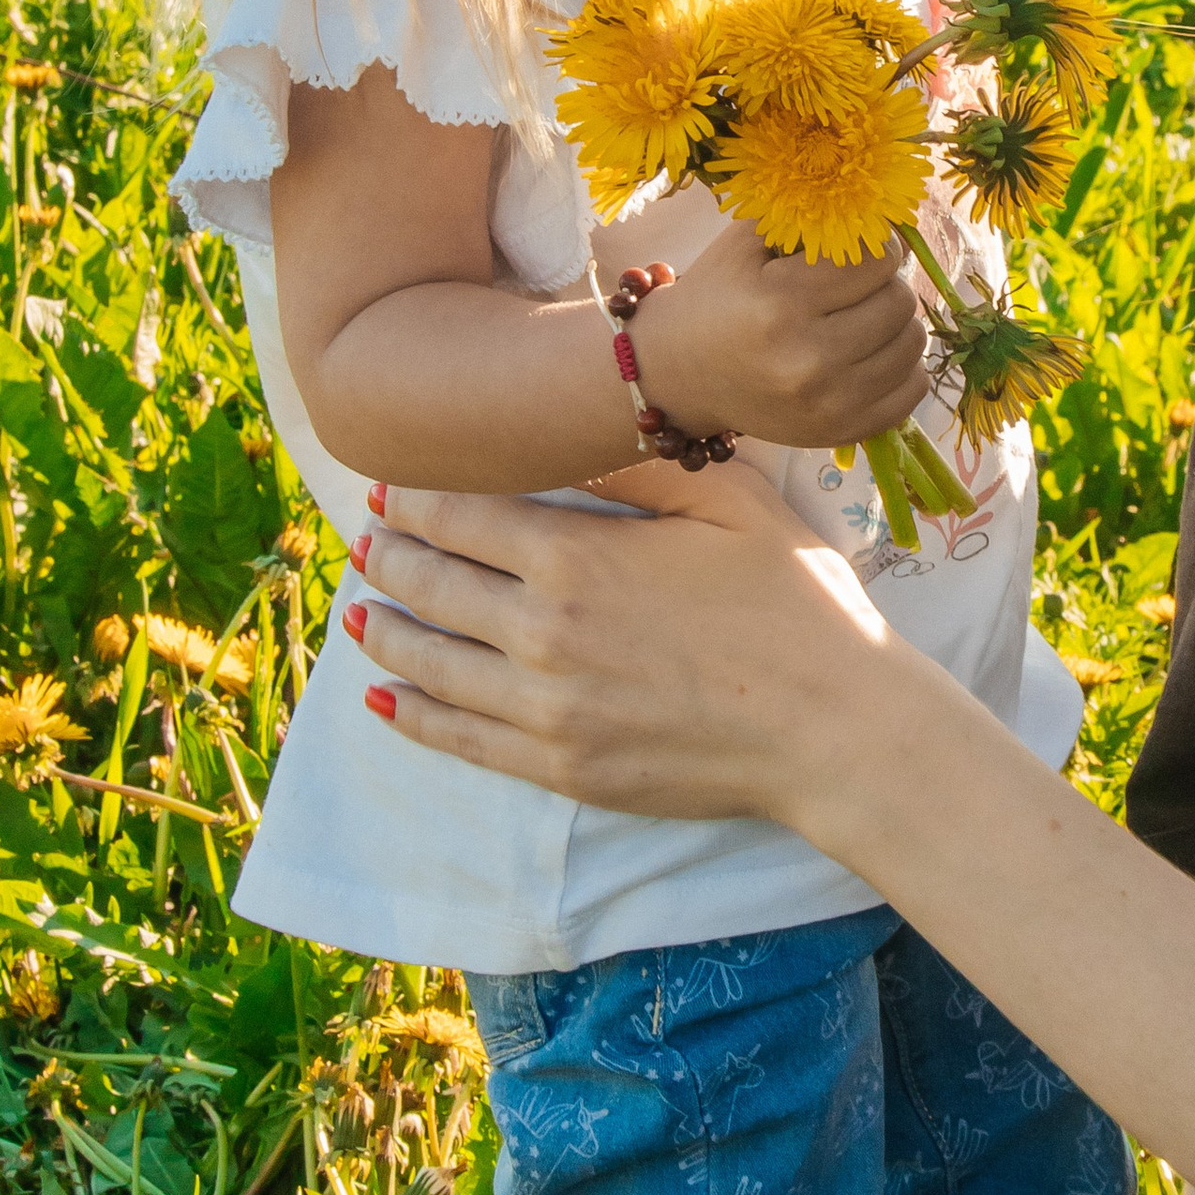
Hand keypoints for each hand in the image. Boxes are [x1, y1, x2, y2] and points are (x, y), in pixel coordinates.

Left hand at [352, 467, 904, 828]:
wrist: (835, 728)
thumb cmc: (797, 604)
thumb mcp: (729, 503)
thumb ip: (636, 466)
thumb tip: (567, 427)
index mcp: (576, 557)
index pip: (459, 516)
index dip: (413, 497)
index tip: (390, 485)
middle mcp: (541, 632)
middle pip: (430, 583)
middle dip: (388, 555)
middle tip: (365, 540)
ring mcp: (544, 708)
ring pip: (429, 661)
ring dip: (384, 629)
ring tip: (360, 609)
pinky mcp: (559, 767)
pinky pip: (459, 738)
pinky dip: (411, 714)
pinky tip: (385, 697)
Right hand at [630, 220, 931, 448]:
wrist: (679, 375)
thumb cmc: (717, 298)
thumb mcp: (746, 243)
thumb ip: (808, 218)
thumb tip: (877, 212)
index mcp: (781, 303)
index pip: (877, 261)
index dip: (876, 246)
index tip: (862, 248)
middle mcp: (807, 358)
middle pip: (899, 302)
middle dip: (886, 284)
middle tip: (862, 286)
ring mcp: (828, 402)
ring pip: (912, 344)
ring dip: (897, 324)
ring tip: (866, 317)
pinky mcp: (841, 431)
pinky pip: (913, 391)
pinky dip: (903, 367)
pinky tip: (873, 353)